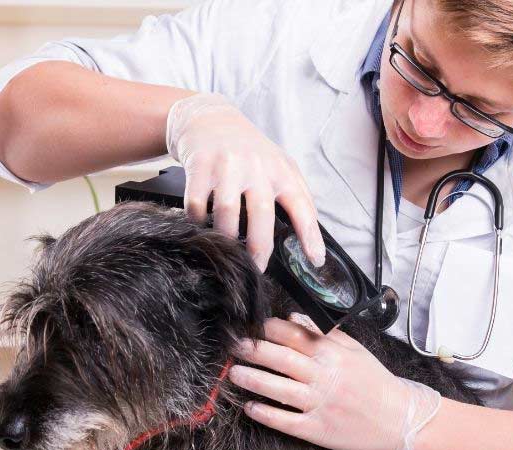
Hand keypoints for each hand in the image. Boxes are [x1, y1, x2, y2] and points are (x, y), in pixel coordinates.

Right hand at [166, 93, 325, 271]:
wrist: (209, 118)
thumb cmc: (248, 149)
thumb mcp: (279, 164)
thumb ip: (296, 194)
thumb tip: (311, 235)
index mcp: (280, 170)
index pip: (302, 205)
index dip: (310, 235)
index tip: (315, 260)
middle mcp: (256, 166)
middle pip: (261, 214)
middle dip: (259, 247)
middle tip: (255, 268)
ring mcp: (226, 165)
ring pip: (226, 212)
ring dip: (225, 237)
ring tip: (226, 247)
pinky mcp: (199, 165)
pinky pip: (197, 204)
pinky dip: (198, 220)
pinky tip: (201, 223)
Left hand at [229, 314, 442, 449]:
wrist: (401, 419)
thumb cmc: (375, 381)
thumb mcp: (354, 350)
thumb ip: (323, 332)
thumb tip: (291, 317)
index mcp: (333, 354)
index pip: (294, 335)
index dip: (269, 329)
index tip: (251, 326)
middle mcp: (325, 377)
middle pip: (281, 359)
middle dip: (254, 351)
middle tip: (234, 347)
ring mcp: (320, 404)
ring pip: (279, 389)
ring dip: (253, 380)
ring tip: (233, 374)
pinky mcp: (318, 430)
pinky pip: (286, 421)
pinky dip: (266, 414)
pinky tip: (250, 408)